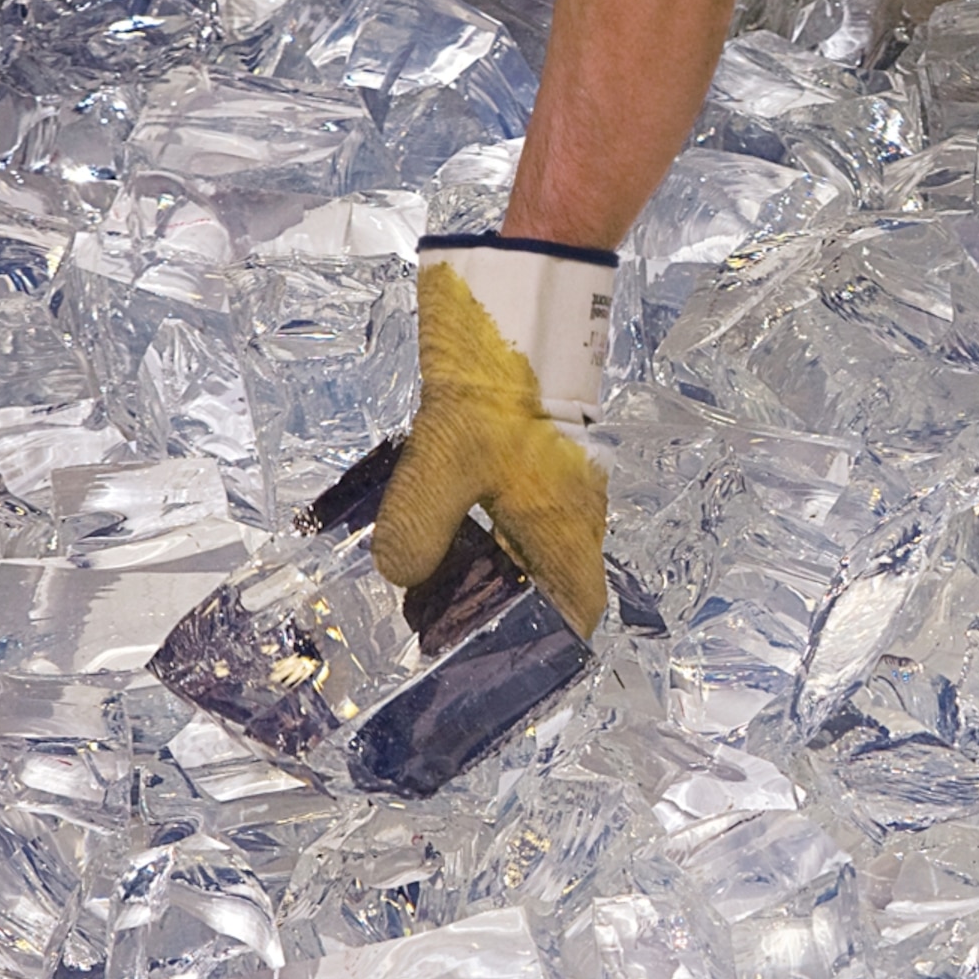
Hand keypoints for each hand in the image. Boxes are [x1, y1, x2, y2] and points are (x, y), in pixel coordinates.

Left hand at [373, 238, 614, 635]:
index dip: (549, 646)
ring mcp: (555, 480)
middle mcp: (570, 510)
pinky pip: (512, 509)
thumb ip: (418, 530)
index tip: (506, 666)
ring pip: (526, 545)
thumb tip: (401, 573)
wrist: (511, 312)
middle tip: (443, 628)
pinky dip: (479, 530)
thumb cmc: (497, 392)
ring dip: (486, 569)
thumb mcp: (442, 464)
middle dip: (501, 612)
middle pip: (547, 582)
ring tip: (427, 582)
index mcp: (565, 527)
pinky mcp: (534, 453)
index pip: (577, 608)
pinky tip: (435, 524)